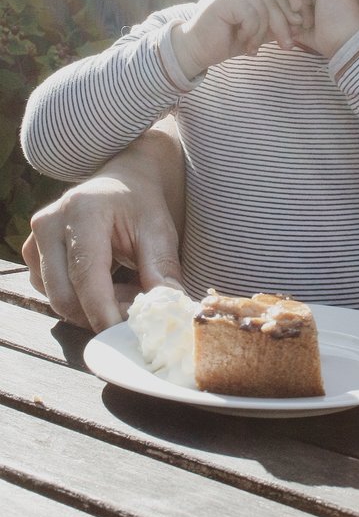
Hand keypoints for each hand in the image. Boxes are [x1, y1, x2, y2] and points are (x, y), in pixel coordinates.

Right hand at [21, 124, 185, 331]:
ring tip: (129, 291)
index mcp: (83, 210)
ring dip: (92, 308)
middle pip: (65, 293)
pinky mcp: (33, 253)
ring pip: (57, 298)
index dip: (103, 310)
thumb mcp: (159, 229)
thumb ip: (161, 267)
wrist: (123, 180)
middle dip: (100, 314)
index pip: (87, 273)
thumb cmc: (142, 204)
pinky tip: (110, 287)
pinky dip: (82, 300)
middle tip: (136, 314)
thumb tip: (168, 307)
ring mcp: (36, 238)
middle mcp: (50, 223)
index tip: (122, 335)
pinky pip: (52, 292)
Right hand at [173, 0, 299, 76]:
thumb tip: (300, 23)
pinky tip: (242, 42)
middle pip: (275, 1)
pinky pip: (251, 16)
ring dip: (262, 34)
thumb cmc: (227, 41)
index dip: (291, 13)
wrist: (196, 50)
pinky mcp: (224, 0)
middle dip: (284, 26)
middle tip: (287, 46)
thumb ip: (275, 24)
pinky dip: (250, 32)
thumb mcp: (258, 32)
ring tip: (253, 47)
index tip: (297, 34)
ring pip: (264, 10)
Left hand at [285, 0, 358, 57]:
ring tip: (303, 19)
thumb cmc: (329, 39)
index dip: (294, 3)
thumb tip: (274, 11)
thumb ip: (294, 14)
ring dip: (295, 1)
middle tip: (301, 22)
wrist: (345, 44)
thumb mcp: (306, 25)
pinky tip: (299, 9)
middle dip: (294, 3)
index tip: (298, 23)